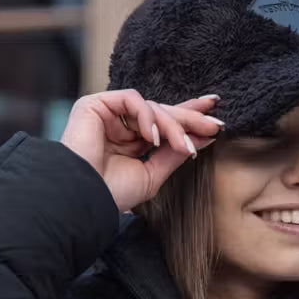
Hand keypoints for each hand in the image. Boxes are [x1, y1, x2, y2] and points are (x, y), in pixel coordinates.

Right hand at [61, 90, 223, 211]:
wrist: (82, 199)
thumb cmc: (111, 193)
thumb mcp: (152, 174)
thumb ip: (174, 154)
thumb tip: (203, 137)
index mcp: (131, 141)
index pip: (163, 123)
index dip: (188, 117)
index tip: (215, 118)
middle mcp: (119, 125)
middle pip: (161, 112)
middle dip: (190, 118)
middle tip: (215, 126)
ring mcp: (107, 113)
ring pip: (151, 107)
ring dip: (173, 125)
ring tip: (184, 146)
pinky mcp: (95, 104)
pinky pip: (132, 99)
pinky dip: (148, 116)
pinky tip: (153, 137)